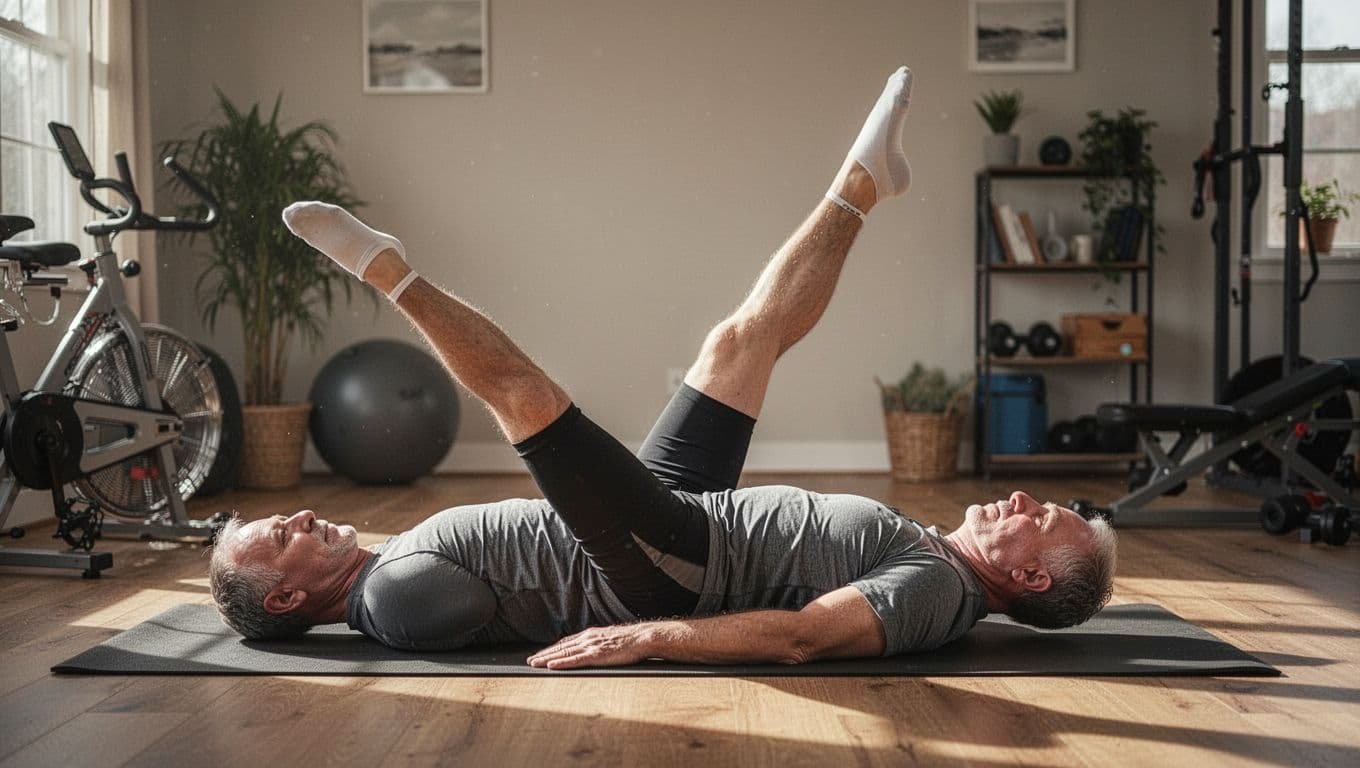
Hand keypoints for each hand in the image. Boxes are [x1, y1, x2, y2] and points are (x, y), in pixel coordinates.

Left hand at [527, 623, 656, 669]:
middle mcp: (587, 638)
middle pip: (561, 647)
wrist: (641, 638)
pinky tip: (551, 666)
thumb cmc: (629, 641)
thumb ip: (598, 644)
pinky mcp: (595, 655)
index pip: (566, 642)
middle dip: (544, 654)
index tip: (542, 654)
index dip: (553, 649)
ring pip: (563, 653)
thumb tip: (592, 650)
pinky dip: (561, 663)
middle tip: (531, 661)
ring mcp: (590, 646)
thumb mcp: (609, 639)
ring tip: (534, 664)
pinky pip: (574, 660)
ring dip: (547, 659)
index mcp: (590, 635)